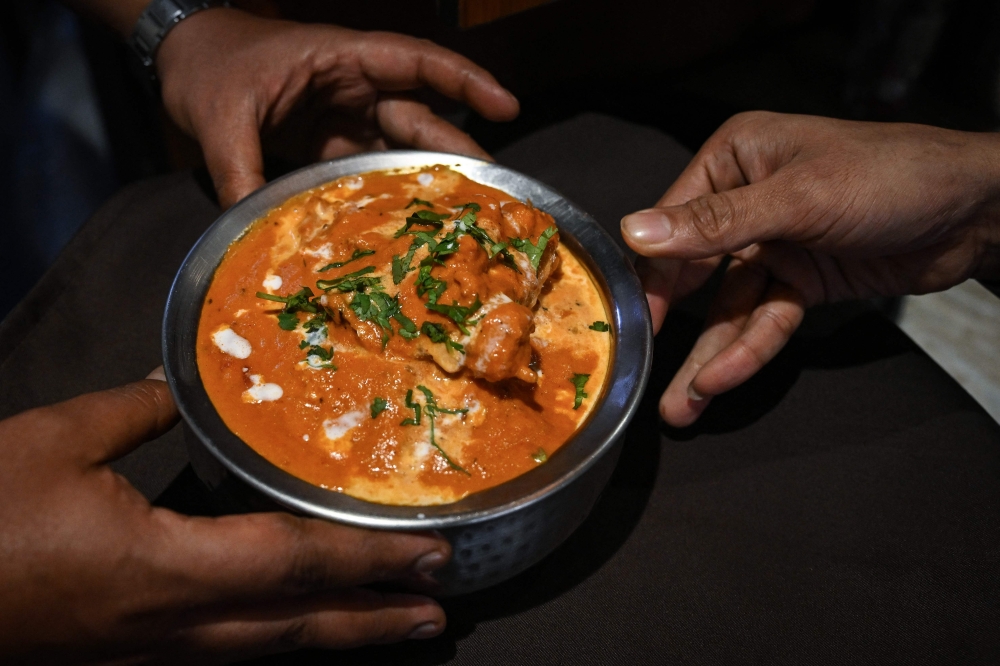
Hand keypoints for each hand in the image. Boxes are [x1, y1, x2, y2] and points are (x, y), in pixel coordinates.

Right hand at [0, 370, 450, 663]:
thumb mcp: (58, 441)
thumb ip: (138, 408)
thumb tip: (186, 382)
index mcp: (162, 568)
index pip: (294, 563)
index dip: (368, 559)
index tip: (429, 554)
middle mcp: (167, 627)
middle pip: (294, 626)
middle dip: (372, 619)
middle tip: (440, 611)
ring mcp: (143, 656)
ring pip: (261, 650)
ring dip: (334, 638)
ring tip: (392, 629)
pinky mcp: (119, 662)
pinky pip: (219, 655)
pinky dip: (274, 643)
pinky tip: (290, 633)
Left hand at [155, 8, 520, 207]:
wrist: (181, 60)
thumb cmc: (207, 66)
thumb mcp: (220, 116)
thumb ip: (239, 170)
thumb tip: (253, 227)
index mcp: (339, 59)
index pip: (415, 62)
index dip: (464, 80)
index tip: (506, 105)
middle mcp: (352, 86)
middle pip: (418, 115)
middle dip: (456, 147)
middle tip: (493, 188)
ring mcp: (344, 116)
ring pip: (398, 146)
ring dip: (427, 177)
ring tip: (461, 216)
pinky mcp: (329, 142)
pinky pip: (367, 167)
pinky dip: (386, 193)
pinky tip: (404, 225)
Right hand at [620, 111, 999, 426]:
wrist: (977, 212)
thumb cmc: (891, 178)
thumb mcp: (799, 199)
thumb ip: (716, 223)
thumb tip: (634, 232)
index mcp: (735, 160)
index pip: (673, 221)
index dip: (648, 274)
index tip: (622, 322)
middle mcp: (745, 201)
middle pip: (694, 271)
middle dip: (670, 326)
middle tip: (639, 373)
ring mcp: (774, 244)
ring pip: (727, 307)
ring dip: (707, 356)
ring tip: (679, 408)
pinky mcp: (801, 281)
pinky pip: (765, 320)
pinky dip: (747, 351)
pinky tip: (723, 383)